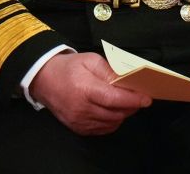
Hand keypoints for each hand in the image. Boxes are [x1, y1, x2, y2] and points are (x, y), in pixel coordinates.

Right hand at [28, 52, 152, 135]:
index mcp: (84, 89)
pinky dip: (112, 121)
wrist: (43, 80)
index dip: (132, 100)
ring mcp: (79, 121)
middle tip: (138, 99)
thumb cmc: (68, 67)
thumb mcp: (90, 60)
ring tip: (125, 103)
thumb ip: (110, 70)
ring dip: (122, 114)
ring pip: (111, 123)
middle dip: (131, 107)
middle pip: (115, 113)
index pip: (114, 99)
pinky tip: (113, 112)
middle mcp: (82, 108)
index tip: (146, 98)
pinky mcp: (78, 128)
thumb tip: (128, 80)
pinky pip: (102, 129)